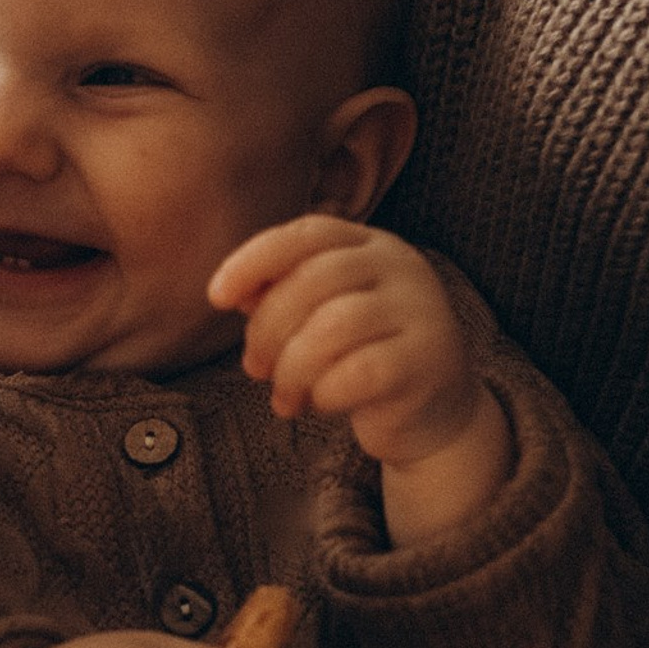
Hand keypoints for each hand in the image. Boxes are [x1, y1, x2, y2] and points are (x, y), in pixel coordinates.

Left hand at [210, 217, 511, 546]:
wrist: (433, 414)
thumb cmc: (362, 358)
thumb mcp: (320, 319)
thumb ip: (282, 297)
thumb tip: (233, 292)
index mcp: (373, 245)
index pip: (308, 233)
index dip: (254, 259)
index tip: (216, 297)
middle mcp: (403, 267)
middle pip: (315, 279)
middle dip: (268, 328)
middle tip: (254, 368)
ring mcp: (422, 311)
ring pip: (334, 327)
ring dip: (292, 368)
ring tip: (284, 397)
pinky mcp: (428, 361)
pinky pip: (358, 373)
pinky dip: (324, 393)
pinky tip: (319, 405)